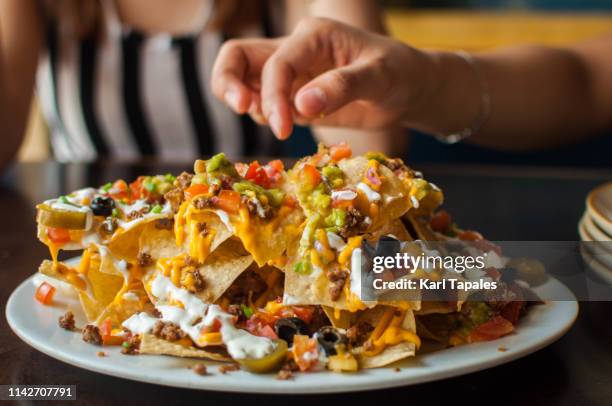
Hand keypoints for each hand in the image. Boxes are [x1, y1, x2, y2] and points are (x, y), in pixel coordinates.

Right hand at [211, 17, 434, 138]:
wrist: (406, 89)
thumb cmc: (398, 74)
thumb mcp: (379, 77)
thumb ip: (341, 87)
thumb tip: (301, 105)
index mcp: (314, 35)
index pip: (276, 62)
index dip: (272, 95)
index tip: (283, 127)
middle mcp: (295, 50)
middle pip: (237, 56)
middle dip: (228, 83)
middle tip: (241, 109)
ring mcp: (290, 74)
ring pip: (243, 80)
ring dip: (247, 104)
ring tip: (280, 124)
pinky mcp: (292, 95)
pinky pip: (262, 103)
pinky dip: (263, 115)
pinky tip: (286, 124)